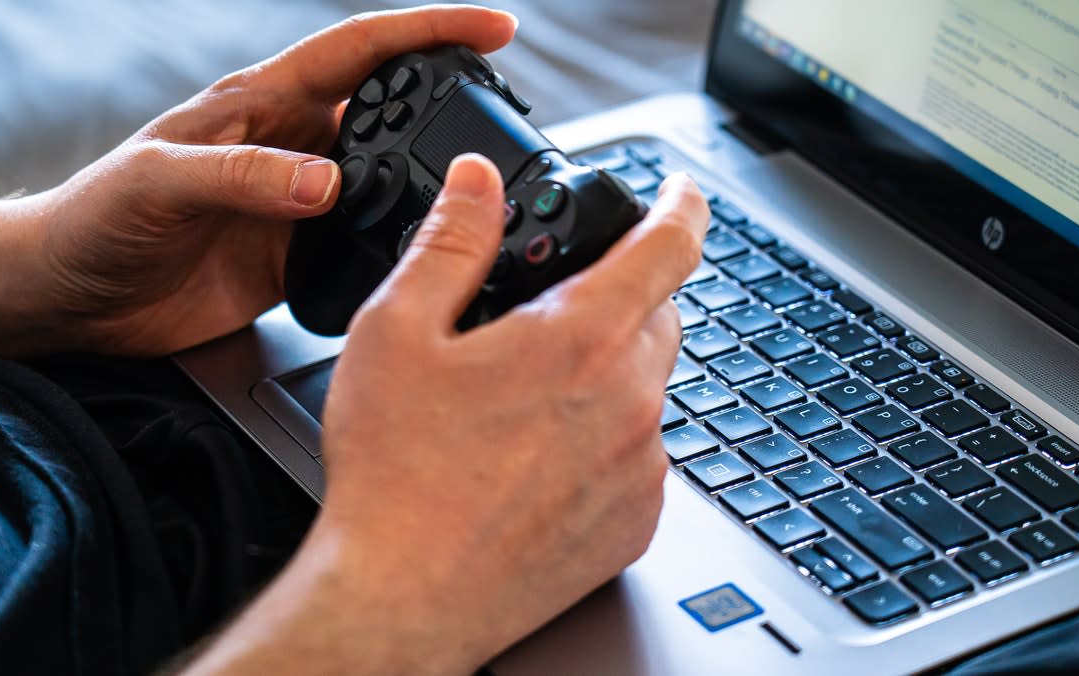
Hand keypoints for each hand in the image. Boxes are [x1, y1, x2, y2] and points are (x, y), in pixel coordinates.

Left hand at [0, 6, 515, 355]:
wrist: (71, 295)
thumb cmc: (93, 219)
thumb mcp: (161, 182)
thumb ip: (244, 176)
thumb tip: (327, 181)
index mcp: (261, 104)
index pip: (360, 52)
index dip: (427, 33)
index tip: (491, 29)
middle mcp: (289, 146)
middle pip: (389, 111)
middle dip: (451, 102)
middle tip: (506, 114)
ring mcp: (297, 202)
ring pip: (387, 180)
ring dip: (433, 181)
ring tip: (481, 190)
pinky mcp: (295, 255)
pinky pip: (364, 242)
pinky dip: (400, 245)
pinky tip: (424, 254)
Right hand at [184, 155, 708, 674]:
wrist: (403, 599)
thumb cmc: (395, 476)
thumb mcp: (397, 332)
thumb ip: (450, 242)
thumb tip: (475, 183)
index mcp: (581, 340)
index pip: (670, 245)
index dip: (682, 204)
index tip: (682, 192)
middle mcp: (630, 401)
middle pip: (660, 315)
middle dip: (623, 295)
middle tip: (554, 314)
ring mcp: (641, 468)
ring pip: (650, 387)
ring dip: (609, 373)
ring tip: (526, 401)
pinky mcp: (637, 521)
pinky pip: (642, 454)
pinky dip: (609, 438)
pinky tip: (539, 458)